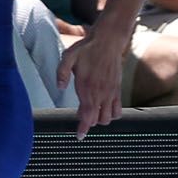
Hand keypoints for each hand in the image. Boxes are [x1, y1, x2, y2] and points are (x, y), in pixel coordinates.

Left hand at [56, 22, 128, 139]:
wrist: (108, 40)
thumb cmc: (86, 48)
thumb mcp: (68, 56)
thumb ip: (62, 72)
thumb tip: (59, 87)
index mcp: (87, 87)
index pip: (87, 115)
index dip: (83, 129)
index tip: (79, 137)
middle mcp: (101, 93)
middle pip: (97, 120)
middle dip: (88, 122)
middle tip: (80, 116)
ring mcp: (111, 92)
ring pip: (108, 118)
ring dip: (99, 119)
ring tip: (92, 112)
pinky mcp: (118, 89)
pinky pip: (118, 110)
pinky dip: (112, 115)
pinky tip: (104, 110)